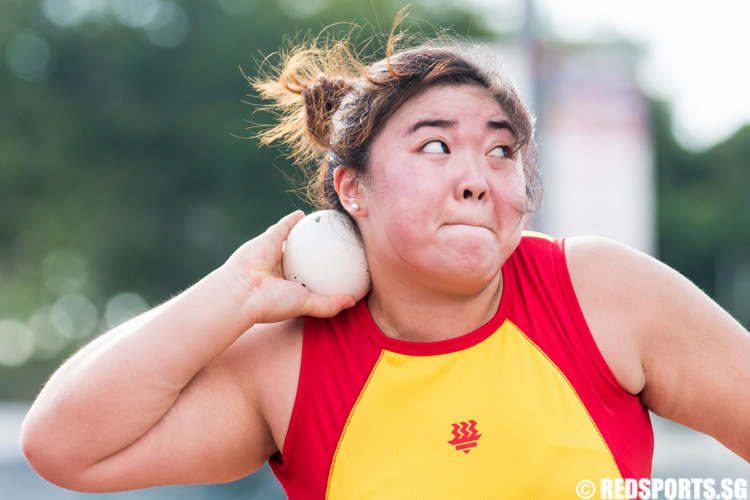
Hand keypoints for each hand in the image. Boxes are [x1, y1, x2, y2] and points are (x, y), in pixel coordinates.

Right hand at [223, 211, 356, 323]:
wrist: (243, 290)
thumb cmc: (273, 302)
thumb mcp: (307, 305)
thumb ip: (329, 304)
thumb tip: (353, 301)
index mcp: (291, 288)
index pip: (313, 279)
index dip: (326, 274)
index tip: (343, 269)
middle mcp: (283, 271)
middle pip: (307, 259)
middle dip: (319, 254)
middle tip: (337, 247)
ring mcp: (275, 254)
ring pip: (296, 241)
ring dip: (308, 234)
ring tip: (325, 227)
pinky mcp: (269, 239)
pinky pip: (285, 226)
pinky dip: (293, 219)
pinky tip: (306, 214)